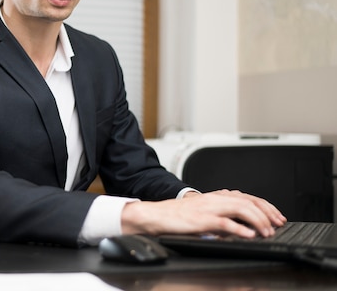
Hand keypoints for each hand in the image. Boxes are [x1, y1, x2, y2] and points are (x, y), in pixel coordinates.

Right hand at [120, 189, 286, 237]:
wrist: (155, 215)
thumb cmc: (176, 215)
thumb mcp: (203, 212)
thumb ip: (221, 215)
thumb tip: (240, 226)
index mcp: (215, 196)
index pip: (248, 197)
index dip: (266, 206)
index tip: (277, 217)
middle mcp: (214, 199)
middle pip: (248, 201)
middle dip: (267, 213)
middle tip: (277, 225)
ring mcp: (208, 208)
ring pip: (241, 209)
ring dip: (258, 221)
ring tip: (267, 232)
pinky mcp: (201, 220)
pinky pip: (224, 223)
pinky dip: (239, 229)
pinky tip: (248, 236)